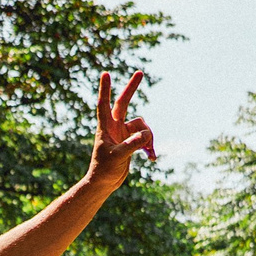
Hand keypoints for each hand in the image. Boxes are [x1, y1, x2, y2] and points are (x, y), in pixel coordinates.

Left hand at [87, 71, 156, 191]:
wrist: (103, 183)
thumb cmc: (104, 170)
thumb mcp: (118, 157)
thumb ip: (132, 145)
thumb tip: (146, 134)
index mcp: (105, 128)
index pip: (104, 104)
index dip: (105, 89)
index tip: (105, 73)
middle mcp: (114, 127)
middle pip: (124, 103)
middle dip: (131, 88)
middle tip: (140, 72)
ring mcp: (123, 133)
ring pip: (142, 125)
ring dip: (149, 137)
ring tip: (149, 152)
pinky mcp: (131, 141)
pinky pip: (146, 138)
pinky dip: (150, 146)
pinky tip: (152, 158)